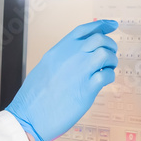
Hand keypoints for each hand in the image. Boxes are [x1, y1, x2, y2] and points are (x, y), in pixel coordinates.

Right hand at [5, 20, 118, 140]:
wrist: (28, 115)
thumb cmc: (34, 97)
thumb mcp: (45, 68)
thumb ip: (62, 60)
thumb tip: (77, 57)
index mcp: (58, 51)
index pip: (83, 30)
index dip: (100, 25)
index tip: (111, 25)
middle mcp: (70, 57)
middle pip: (98, 39)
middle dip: (109, 45)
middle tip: (110, 53)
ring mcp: (79, 72)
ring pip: (105, 54)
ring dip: (111, 61)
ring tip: (107, 68)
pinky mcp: (87, 89)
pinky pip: (107, 75)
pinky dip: (110, 76)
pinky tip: (104, 81)